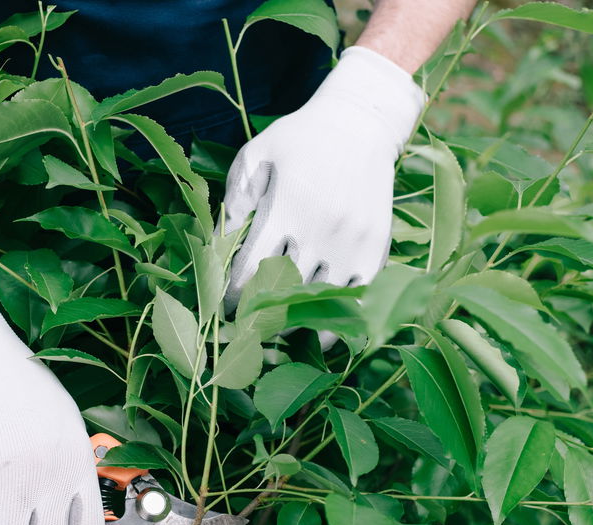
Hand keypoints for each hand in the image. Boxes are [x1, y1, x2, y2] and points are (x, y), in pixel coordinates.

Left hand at [223, 47, 425, 306]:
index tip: (224, 308)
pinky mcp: (376, 249)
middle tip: (245, 327)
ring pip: (319, 301)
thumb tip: (216, 249)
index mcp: (286, 207)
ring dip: (294, 321)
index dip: (233, 296)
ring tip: (276, 330)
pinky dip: (337, 321)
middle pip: (283, 291)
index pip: (251, 269)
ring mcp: (351, 242)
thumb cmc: (299, 139)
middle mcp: (320, 230)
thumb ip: (235, 201)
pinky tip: (317, 332)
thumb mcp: (257, 157)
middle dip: (259, 313)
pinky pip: (357, 298)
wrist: (361, 123)